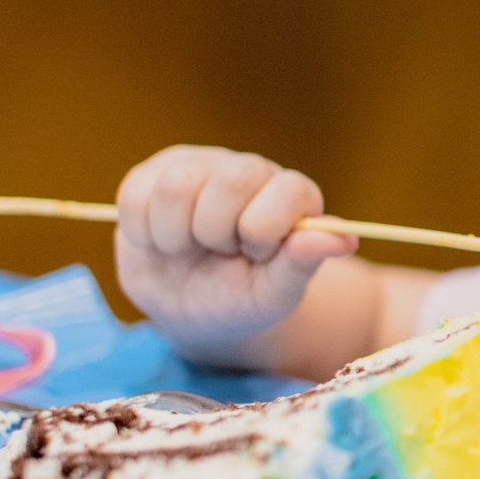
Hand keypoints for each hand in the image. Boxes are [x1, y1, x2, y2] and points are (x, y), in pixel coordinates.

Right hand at [112, 146, 357, 360]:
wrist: (188, 311)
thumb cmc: (241, 300)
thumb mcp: (274, 294)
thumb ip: (304, 263)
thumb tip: (344, 238)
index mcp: (291, 196)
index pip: (288, 189)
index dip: (264, 230)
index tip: (256, 255)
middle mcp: (249, 171)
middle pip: (233, 179)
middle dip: (219, 231)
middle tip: (220, 252)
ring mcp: (199, 167)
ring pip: (178, 185)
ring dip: (177, 235)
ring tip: (189, 249)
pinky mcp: (151, 175)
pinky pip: (134, 196)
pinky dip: (143, 234)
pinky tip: (160, 243)